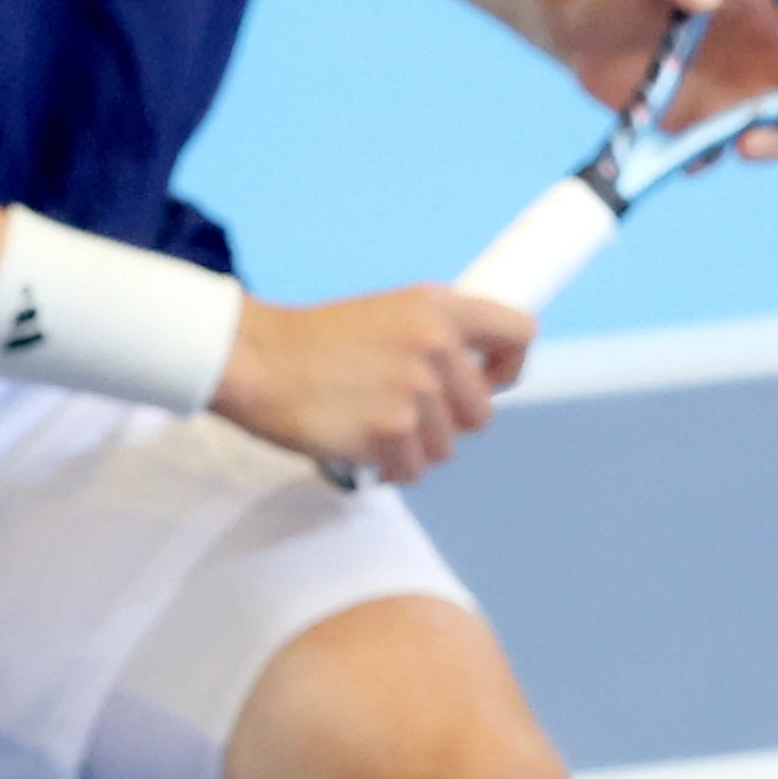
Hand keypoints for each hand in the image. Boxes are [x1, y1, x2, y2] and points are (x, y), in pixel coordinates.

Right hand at [212, 286, 534, 484]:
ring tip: (375, 425)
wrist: (258, 359)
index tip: (489, 380)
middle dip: (449, 421)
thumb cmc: (316, 341)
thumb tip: (479, 372)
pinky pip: (414, 470)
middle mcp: (436, 344)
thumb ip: (437, 334)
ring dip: (415, 447)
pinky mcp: (391, 431)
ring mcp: (415, 390)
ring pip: (447, 447)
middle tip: (407, 412)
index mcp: (440, 308)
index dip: (509, 366)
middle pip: (482, 412)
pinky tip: (362, 444)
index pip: (519, 333)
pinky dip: (390, 468)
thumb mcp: (390, 312)